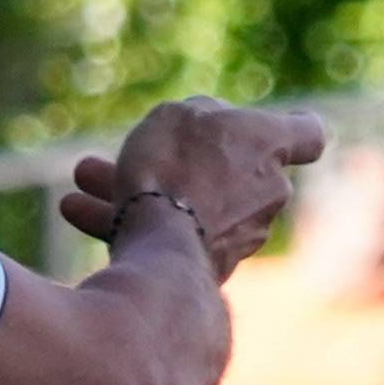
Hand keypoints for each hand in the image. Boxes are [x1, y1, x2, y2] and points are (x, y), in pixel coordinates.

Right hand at [62, 100, 328, 279]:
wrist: (163, 248)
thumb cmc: (176, 168)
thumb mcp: (181, 116)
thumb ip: (198, 117)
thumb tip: (203, 131)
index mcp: (270, 147)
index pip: (306, 134)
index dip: (290, 128)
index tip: (269, 127)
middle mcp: (267, 194)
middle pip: (229, 168)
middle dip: (180, 157)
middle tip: (133, 147)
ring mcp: (240, 235)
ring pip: (189, 202)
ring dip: (144, 189)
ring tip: (85, 177)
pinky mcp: (206, 268)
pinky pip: (169, 235)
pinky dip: (132, 221)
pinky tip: (77, 211)